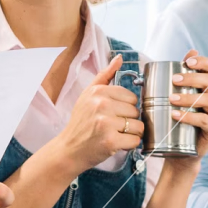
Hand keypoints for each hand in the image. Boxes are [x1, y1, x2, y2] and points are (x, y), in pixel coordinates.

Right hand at [51, 55, 142, 174]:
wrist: (69, 149)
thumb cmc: (81, 122)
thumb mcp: (88, 95)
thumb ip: (104, 75)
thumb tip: (119, 58)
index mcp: (98, 91)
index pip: (131, 96)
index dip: (125, 107)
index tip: (114, 114)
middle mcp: (102, 105)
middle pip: (135, 111)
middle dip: (129, 121)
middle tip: (114, 126)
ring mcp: (106, 123)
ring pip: (138, 126)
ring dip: (131, 133)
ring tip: (116, 134)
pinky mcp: (110, 141)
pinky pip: (135, 140)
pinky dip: (129, 144)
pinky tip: (117, 143)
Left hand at [164, 51, 207, 166]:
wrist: (180, 152)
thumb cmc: (176, 121)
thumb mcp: (174, 99)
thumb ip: (175, 80)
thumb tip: (175, 59)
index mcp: (206, 87)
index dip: (203, 61)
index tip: (188, 61)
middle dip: (191, 78)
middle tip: (174, 80)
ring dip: (188, 97)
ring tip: (171, 99)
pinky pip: (204, 120)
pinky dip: (189, 116)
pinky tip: (175, 115)